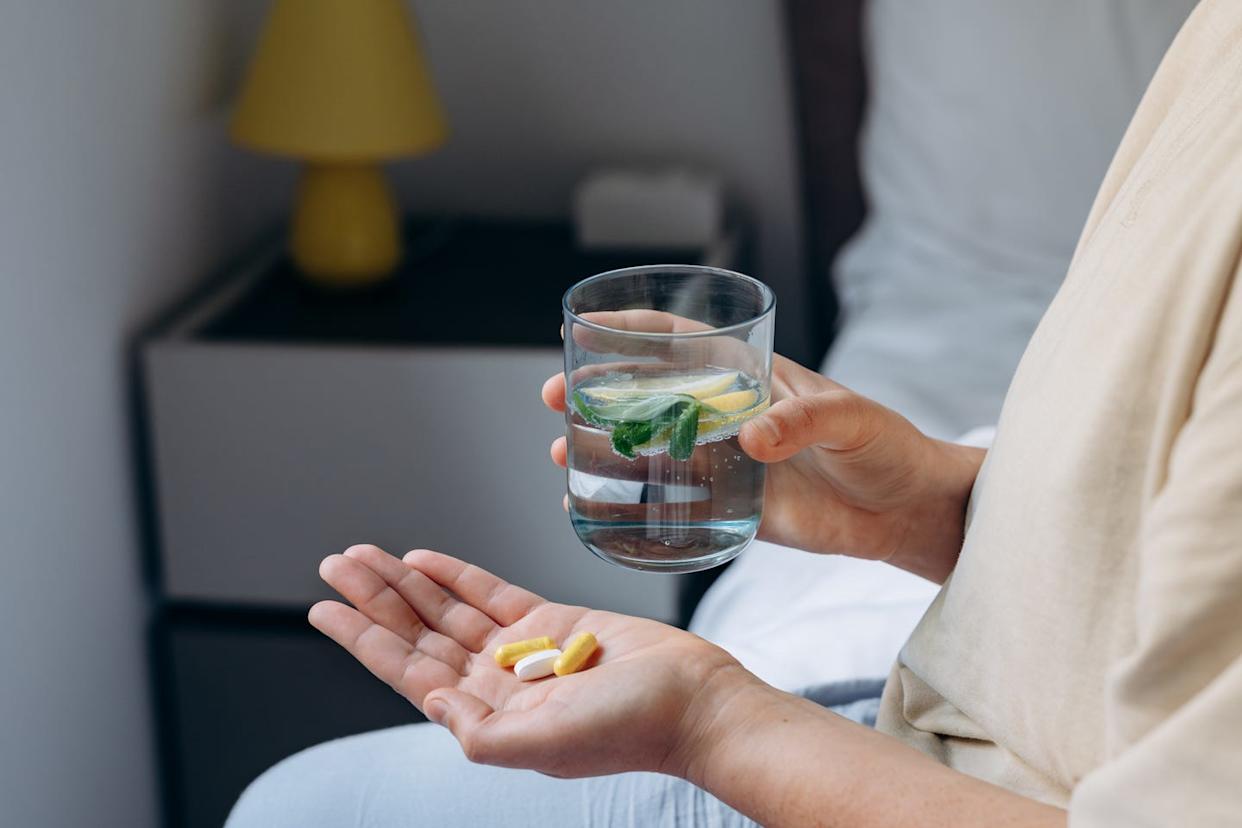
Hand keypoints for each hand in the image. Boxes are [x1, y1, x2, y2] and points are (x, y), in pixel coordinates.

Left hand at [309, 544, 754, 777]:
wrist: (695, 701)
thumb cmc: (632, 729)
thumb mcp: (548, 744)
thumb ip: (482, 733)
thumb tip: (428, 702)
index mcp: (488, 715)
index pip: (408, 671)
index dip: (364, 639)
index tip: (325, 609)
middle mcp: (497, 682)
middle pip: (420, 633)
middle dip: (376, 599)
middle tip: (336, 565)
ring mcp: (523, 650)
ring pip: (448, 609)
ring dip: (406, 582)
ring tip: (366, 555)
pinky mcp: (554, 620)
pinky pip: (491, 593)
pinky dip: (457, 574)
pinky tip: (425, 559)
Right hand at [544, 335, 982, 581]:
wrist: (908, 511)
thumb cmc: (887, 447)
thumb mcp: (851, 420)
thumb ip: (805, 422)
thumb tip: (752, 438)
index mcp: (751, 378)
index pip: (682, 342)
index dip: (632, 331)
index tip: (584, 327)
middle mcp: (728, 416)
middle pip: (649, 395)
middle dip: (598, 392)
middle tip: (555, 397)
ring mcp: (726, 463)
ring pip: (650, 451)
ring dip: (603, 450)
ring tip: (561, 455)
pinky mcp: (733, 510)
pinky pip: (673, 506)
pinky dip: (633, 507)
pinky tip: (598, 511)